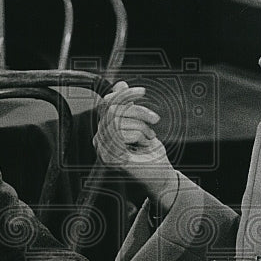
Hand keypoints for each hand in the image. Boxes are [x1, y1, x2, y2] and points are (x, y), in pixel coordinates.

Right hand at [94, 81, 175, 196]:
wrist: (161, 176)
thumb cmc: (150, 153)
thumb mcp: (140, 123)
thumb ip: (128, 106)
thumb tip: (119, 84)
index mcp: (104, 130)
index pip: (106, 104)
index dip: (123, 94)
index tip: (141, 92)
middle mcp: (99, 140)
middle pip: (113, 109)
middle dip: (138, 110)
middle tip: (154, 119)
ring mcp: (103, 150)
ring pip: (119, 119)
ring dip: (141, 126)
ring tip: (149, 137)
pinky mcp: (111, 158)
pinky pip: (122, 133)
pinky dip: (139, 136)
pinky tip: (143, 145)